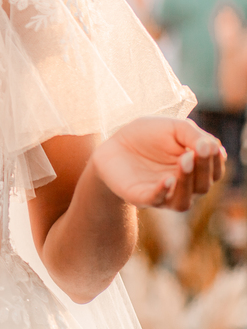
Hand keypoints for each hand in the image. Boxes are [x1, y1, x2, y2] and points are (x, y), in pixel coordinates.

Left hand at [91, 117, 225, 209]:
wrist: (113, 144)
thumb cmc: (147, 135)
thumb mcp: (172, 127)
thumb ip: (194, 134)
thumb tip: (214, 147)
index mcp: (195, 170)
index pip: (215, 172)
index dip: (215, 161)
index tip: (209, 145)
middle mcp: (183, 187)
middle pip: (203, 186)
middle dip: (202, 169)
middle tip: (193, 152)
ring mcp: (162, 195)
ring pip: (183, 201)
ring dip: (187, 182)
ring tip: (184, 161)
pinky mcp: (140, 197)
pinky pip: (155, 200)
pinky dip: (163, 191)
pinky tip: (168, 179)